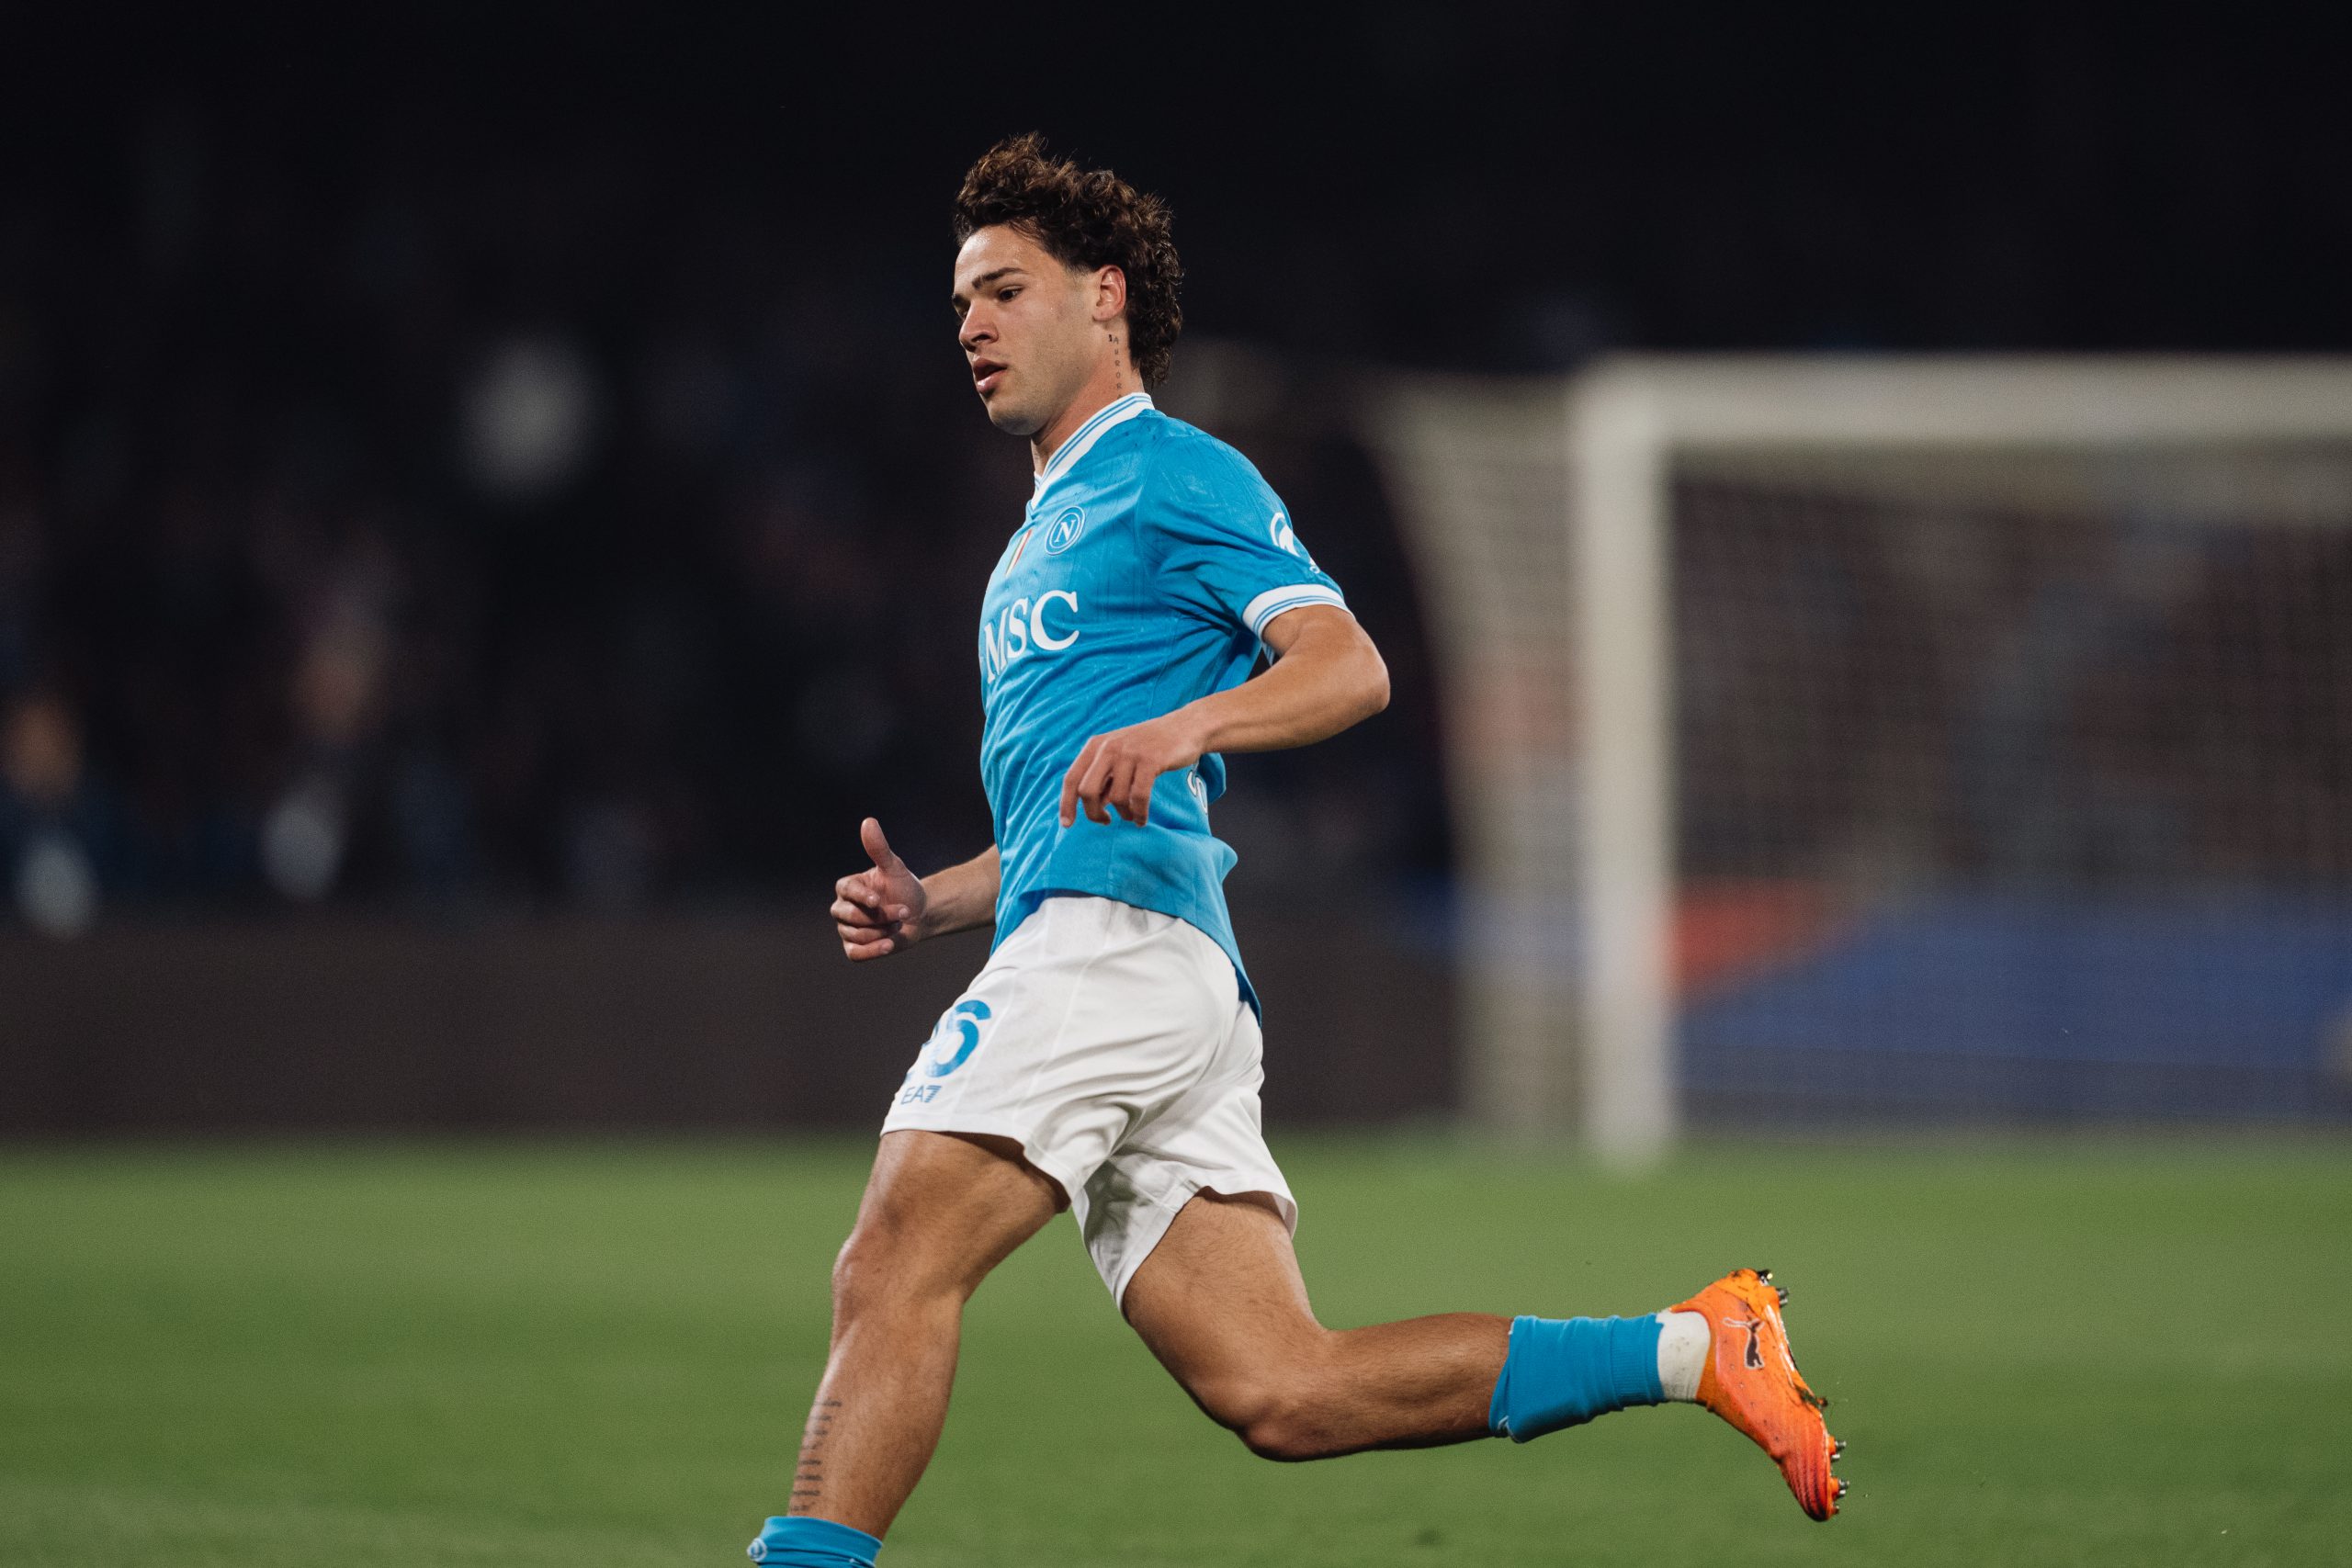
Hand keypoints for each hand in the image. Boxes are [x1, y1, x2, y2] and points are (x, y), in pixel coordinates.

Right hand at [832, 817, 925, 960]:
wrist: (921, 914)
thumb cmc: (905, 888)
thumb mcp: (894, 868)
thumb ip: (879, 848)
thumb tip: (868, 821)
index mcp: (848, 887)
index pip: (846, 891)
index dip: (861, 897)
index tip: (877, 901)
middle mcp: (843, 908)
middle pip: (851, 917)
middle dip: (881, 917)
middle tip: (903, 912)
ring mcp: (847, 930)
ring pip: (857, 935)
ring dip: (883, 931)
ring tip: (898, 924)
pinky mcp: (854, 948)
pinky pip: (856, 953)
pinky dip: (872, 950)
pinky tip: (888, 945)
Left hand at [1059, 713, 1205, 827]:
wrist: (1184, 727)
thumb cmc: (1149, 747)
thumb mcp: (1120, 757)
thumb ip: (1105, 779)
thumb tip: (1094, 808)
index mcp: (1096, 745)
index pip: (1071, 778)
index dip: (1066, 804)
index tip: (1067, 824)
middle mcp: (1109, 747)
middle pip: (1087, 791)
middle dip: (1094, 813)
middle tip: (1106, 821)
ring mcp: (1129, 753)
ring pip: (1116, 797)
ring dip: (1124, 814)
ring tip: (1132, 817)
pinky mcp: (1151, 760)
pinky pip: (1139, 797)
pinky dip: (1139, 813)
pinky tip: (1142, 819)